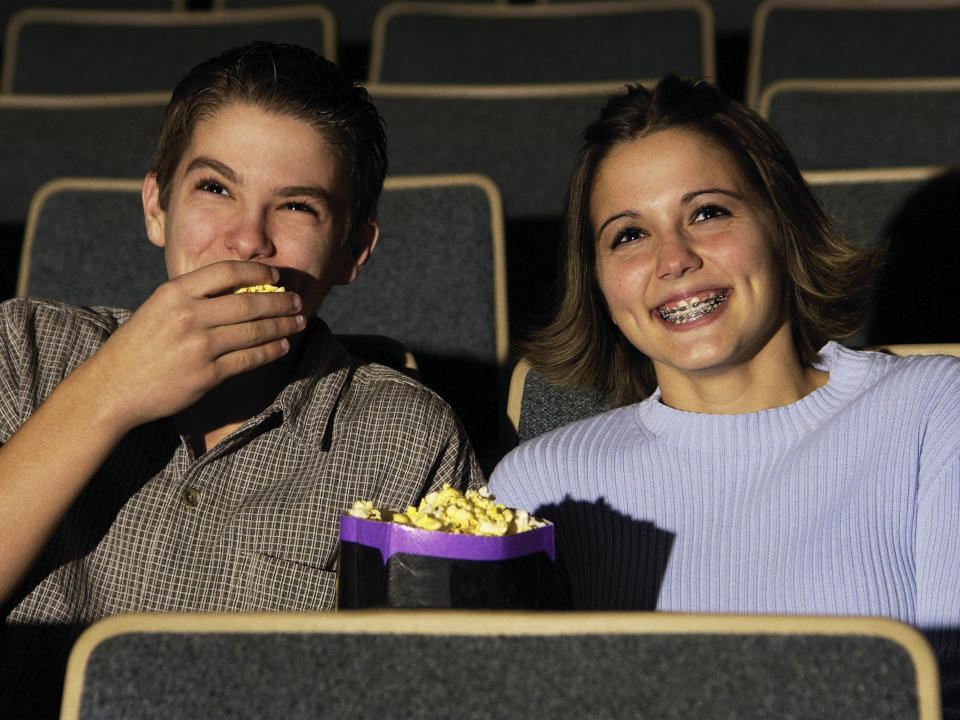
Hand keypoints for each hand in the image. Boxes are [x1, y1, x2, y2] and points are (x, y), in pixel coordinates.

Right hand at [87, 260, 304, 430]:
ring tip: (298, 322)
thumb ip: (195, 297)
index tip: (277, 274)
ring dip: (282, 326)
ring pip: (254, 331)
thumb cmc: (140, 345)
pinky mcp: (207, 374)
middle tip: (297, 301)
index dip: (258, 270)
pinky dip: (271, 351)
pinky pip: (249, 359)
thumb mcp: (160, 307)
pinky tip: (282, 345)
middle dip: (280, 301)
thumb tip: (242, 289)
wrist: (113, 387)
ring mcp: (199, 346)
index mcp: (175, 292)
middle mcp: (188, 316)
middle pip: (249, 302)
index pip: (227, 272)